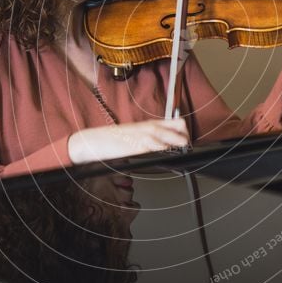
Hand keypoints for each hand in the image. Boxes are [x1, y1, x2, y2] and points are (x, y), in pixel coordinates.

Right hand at [67, 118, 189, 164]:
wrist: (94, 141)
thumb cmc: (113, 140)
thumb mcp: (135, 135)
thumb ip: (149, 139)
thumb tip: (164, 147)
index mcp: (150, 124)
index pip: (178, 123)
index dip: (186, 133)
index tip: (186, 143)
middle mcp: (151, 128)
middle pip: (182, 129)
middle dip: (186, 141)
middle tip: (184, 151)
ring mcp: (146, 137)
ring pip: (174, 139)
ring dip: (179, 148)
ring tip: (178, 155)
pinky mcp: (140, 147)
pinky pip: (160, 150)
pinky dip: (166, 154)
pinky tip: (165, 159)